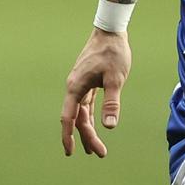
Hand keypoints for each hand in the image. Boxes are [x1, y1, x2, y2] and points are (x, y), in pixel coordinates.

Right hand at [60, 29, 131, 157]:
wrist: (110, 31)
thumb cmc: (113, 53)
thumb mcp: (116, 79)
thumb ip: (111, 103)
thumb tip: (109, 127)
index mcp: (76, 87)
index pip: (69, 117)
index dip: (68, 135)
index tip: (69, 151)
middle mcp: (74, 88)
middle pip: (77, 118)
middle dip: (86, 137)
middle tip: (100, 154)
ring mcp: (80, 85)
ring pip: (82, 113)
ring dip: (88, 130)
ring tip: (96, 149)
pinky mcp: (88, 82)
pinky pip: (86, 105)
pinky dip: (90, 117)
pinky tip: (94, 127)